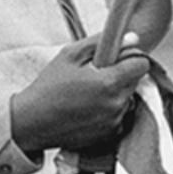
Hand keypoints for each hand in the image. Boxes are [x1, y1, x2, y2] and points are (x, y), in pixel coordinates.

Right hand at [9, 34, 150, 153]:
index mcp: (109, 82)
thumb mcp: (70, 56)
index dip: (131, 58)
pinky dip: (110, 112)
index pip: (142, 65)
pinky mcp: (110, 135)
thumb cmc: (48, 87)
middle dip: (121, 76)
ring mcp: (114, 121)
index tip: (118, 60)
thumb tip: (132, 38)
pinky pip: (120, 117)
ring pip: (128, 99)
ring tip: (89, 95)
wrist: (30, 122)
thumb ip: (102, 43)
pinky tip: (89, 110)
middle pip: (135, 82)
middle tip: (96, 77)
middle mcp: (116, 103)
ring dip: (116, 95)